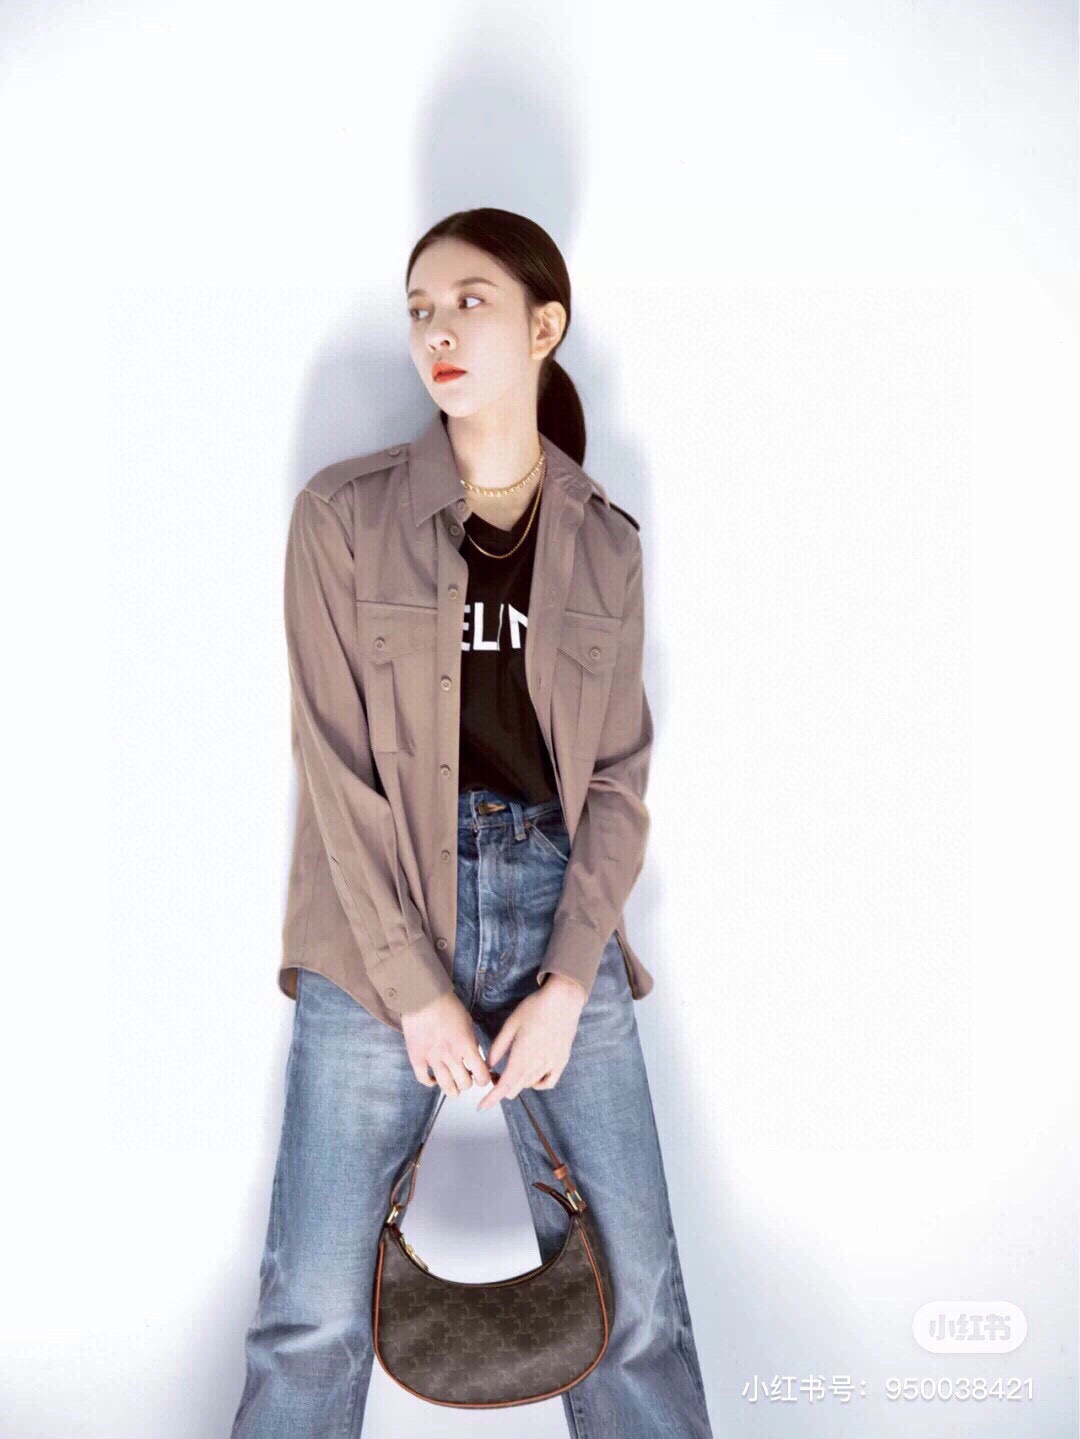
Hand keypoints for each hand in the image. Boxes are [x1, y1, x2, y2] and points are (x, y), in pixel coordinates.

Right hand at [401, 990, 491, 1097]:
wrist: (422, 997)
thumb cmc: (448, 1007)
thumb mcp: (468, 1023)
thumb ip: (471, 1043)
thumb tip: (474, 1060)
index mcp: (466, 1045)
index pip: (481, 1075)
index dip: (483, 1080)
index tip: (481, 1077)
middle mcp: (450, 1055)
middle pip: (464, 1084)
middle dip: (467, 1083)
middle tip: (465, 1077)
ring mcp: (432, 1058)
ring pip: (446, 1087)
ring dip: (452, 1090)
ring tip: (453, 1087)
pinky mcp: (416, 1057)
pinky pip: (424, 1079)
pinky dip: (430, 1083)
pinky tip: (434, 1079)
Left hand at [476, 973, 586, 1110]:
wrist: (563, 999)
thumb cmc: (534, 1008)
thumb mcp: (511, 1024)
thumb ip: (499, 1047)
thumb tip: (489, 1065)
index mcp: (522, 1056)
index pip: (504, 1085)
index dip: (492, 1098)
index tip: (481, 1106)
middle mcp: (537, 1064)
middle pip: (516, 1088)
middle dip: (502, 1087)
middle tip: (496, 1075)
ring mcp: (551, 1064)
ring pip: (530, 1085)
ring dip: (518, 1082)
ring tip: (514, 1068)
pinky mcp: (562, 1061)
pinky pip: (549, 1082)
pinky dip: (538, 1084)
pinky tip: (532, 1077)